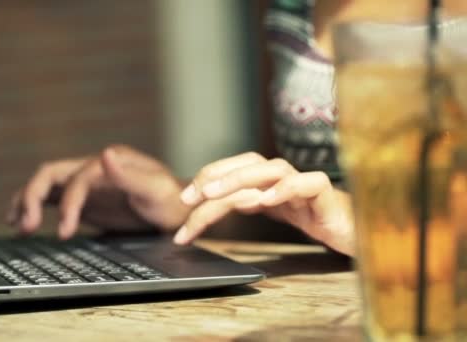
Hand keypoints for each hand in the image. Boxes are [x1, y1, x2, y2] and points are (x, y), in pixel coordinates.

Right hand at [7, 144, 189, 238]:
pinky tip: (23, 221)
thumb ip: (128, 175)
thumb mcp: (154, 189)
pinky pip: (52, 199)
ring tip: (16, 224)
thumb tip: (103, 154)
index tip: (66, 231)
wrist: (177, 211)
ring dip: (26, 200)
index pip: (76, 178)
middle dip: (32, 197)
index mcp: (108, 162)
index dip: (68, 204)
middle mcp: (93, 168)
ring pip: (45, 184)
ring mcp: (86, 183)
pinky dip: (34, 207)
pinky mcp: (83, 199)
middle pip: (50, 174)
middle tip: (25, 226)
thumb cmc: (170, 201)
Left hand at [173, 152, 354, 255]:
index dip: (208, 179)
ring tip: (216, 194)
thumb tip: (216, 203)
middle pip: (247, 163)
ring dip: (241, 178)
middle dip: (216, 176)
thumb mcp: (276, 212)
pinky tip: (266, 199)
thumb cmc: (318, 218)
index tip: (184, 201)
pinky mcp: (327, 195)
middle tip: (190, 197)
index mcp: (270, 180)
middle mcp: (285, 176)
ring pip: (272, 168)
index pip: (235, 169)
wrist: (360, 231)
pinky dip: (286, 188)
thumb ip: (250, 203)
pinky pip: (308, 184)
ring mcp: (305, 183)